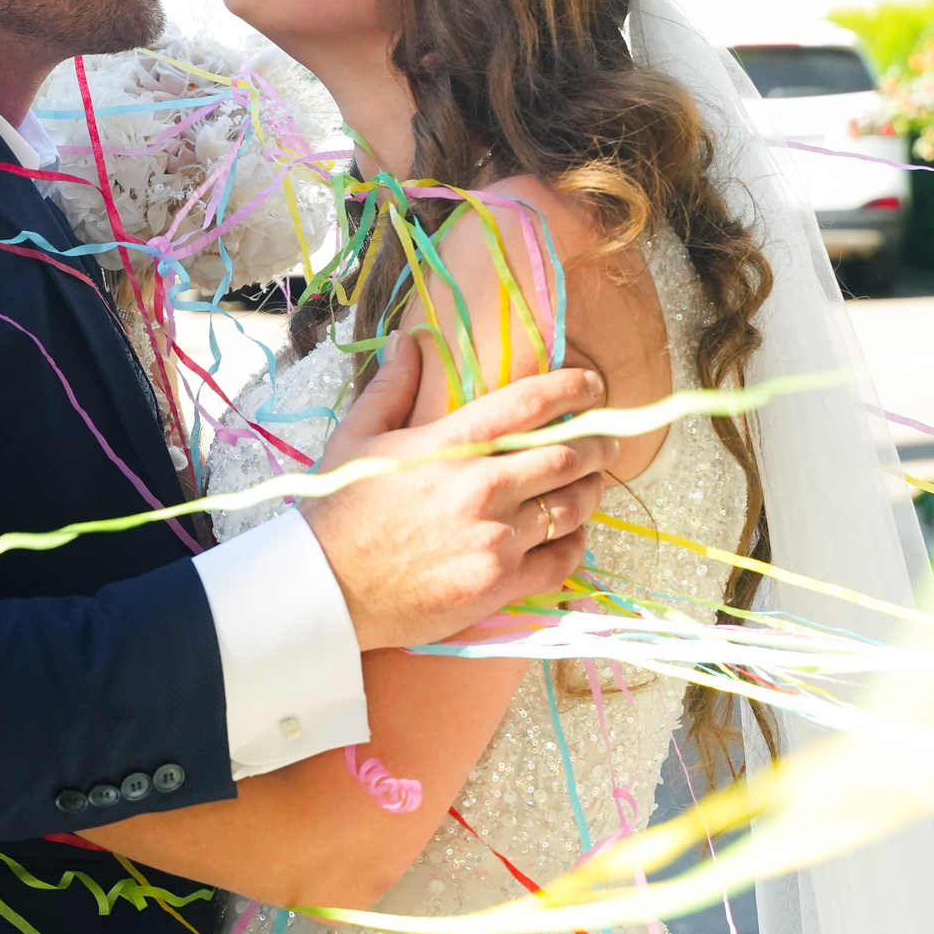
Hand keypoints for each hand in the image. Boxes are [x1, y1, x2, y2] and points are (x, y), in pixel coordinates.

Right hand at [300, 330, 614, 651]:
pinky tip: (571, 535)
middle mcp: (482, 489)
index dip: (573, 388)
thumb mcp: (357, 438)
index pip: (530, 404)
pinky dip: (575, 544)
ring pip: (573, 506)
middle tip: (606, 440)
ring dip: (590, 491)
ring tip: (591, 484)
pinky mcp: (500, 584)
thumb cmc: (339, 511)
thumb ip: (391, 387)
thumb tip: (409, 341)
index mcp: (451, 445)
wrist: (326, 591)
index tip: (593, 385)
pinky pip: (563, 560)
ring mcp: (495, 539)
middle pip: (569, 455)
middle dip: (598, 443)